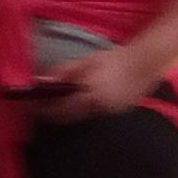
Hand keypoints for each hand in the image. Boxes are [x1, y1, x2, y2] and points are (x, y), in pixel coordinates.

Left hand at [17, 44, 149, 118]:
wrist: (146, 65)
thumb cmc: (114, 60)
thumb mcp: (86, 61)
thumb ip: (63, 72)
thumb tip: (40, 82)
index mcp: (89, 95)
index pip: (58, 109)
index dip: (42, 108)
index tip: (31, 103)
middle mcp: (97, 109)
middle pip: (66, 118)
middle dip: (51, 112)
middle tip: (39, 105)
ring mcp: (107, 114)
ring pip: (78, 118)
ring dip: (65, 112)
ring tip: (56, 103)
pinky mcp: (114, 114)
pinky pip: (90, 116)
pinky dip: (80, 110)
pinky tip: (78, 102)